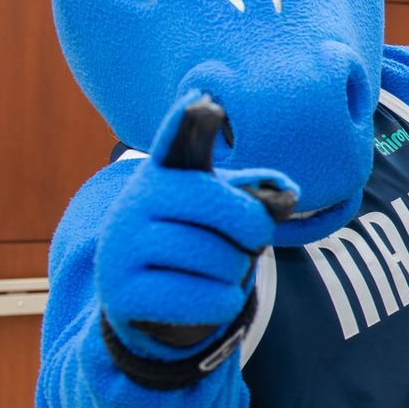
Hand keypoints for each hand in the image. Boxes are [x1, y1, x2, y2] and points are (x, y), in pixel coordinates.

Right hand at [96, 93, 295, 359]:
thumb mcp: (227, 212)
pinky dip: (224, 303)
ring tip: (216, 271)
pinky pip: (207, 300)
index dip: (190, 122)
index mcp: (164, 173)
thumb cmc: (200, 243)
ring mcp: (122, 248)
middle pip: (224, 209)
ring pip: (219, 260)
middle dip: (253, 232)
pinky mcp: (123, 296)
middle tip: (245, 243)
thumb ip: (257, 195)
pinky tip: (206, 297)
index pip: (179, 142)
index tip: (206, 102)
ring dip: (236, 272)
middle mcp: (135, 202)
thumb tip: (286, 194)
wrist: (152, 305)